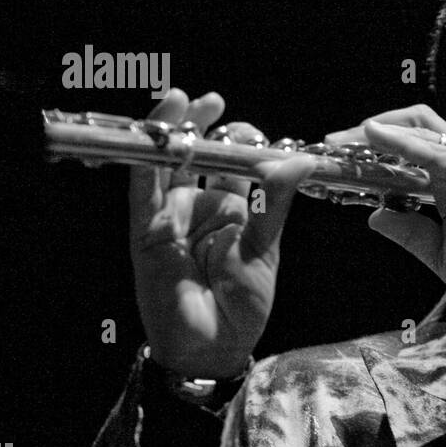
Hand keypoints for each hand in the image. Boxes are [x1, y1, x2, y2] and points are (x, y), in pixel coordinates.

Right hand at [128, 89, 316, 377]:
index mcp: (236, 209)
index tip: (252, 133)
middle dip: (206, 125)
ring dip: (174, 130)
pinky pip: (144, 189)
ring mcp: (174, 214)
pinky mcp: (148, 229)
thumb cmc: (243, 304)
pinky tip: (155, 134)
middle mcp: (203, 206)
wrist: (213, 345)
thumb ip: (275, 202)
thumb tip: (302, 161)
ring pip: (169, 163)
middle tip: (215, 104)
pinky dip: (146, 159)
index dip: (242, 142)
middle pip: (200, 154)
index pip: (236, 163)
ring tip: (184, 100)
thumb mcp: (264, 249)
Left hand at [324, 105, 445, 317]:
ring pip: (421, 133)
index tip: (331, 162)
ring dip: (378, 133)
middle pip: (408, 133)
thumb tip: (375, 213)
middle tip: (328, 145)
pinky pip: (440, 154)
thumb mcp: (443, 258)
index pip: (403, 158)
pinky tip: (377, 140)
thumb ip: (412, 232)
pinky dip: (406, 144)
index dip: (367, 155)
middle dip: (365, 135)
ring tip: (343, 140)